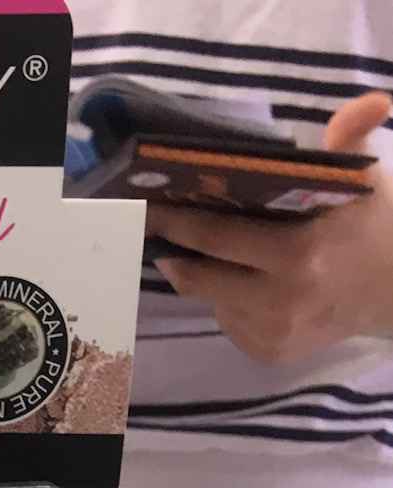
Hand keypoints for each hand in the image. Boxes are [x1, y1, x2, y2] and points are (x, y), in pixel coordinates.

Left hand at [150, 92, 392, 365]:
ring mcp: (274, 333)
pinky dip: (229, 302)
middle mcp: (279, 301)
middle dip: (175, 254)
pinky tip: (243, 283)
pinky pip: (230, 324)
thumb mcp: (366, 179)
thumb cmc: (376, 227)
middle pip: (200, 278)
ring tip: (204, 253)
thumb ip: (353, 138)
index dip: (176, 223)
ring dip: (205, 278)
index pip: (217, 237)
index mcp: (298, 254)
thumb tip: (369, 101)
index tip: (149, 209)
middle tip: (158, 232)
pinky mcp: (271, 353)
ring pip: (213, 302)